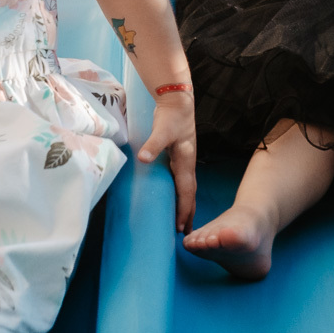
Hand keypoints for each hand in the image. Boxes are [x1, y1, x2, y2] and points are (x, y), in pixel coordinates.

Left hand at [137, 91, 196, 233]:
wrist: (177, 100)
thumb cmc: (171, 116)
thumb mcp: (162, 130)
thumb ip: (153, 144)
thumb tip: (143, 158)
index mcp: (185, 161)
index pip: (186, 191)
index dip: (184, 210)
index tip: (182, 227)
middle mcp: (187, 163)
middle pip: (190, 193)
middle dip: (188, 212)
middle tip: (185, 232)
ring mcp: (184, 160)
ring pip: (186, 188)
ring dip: (185, 204)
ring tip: (182, 220)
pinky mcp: (178, 155)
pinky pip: (180, 180)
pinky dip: (179, 192)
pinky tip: (173, 196)